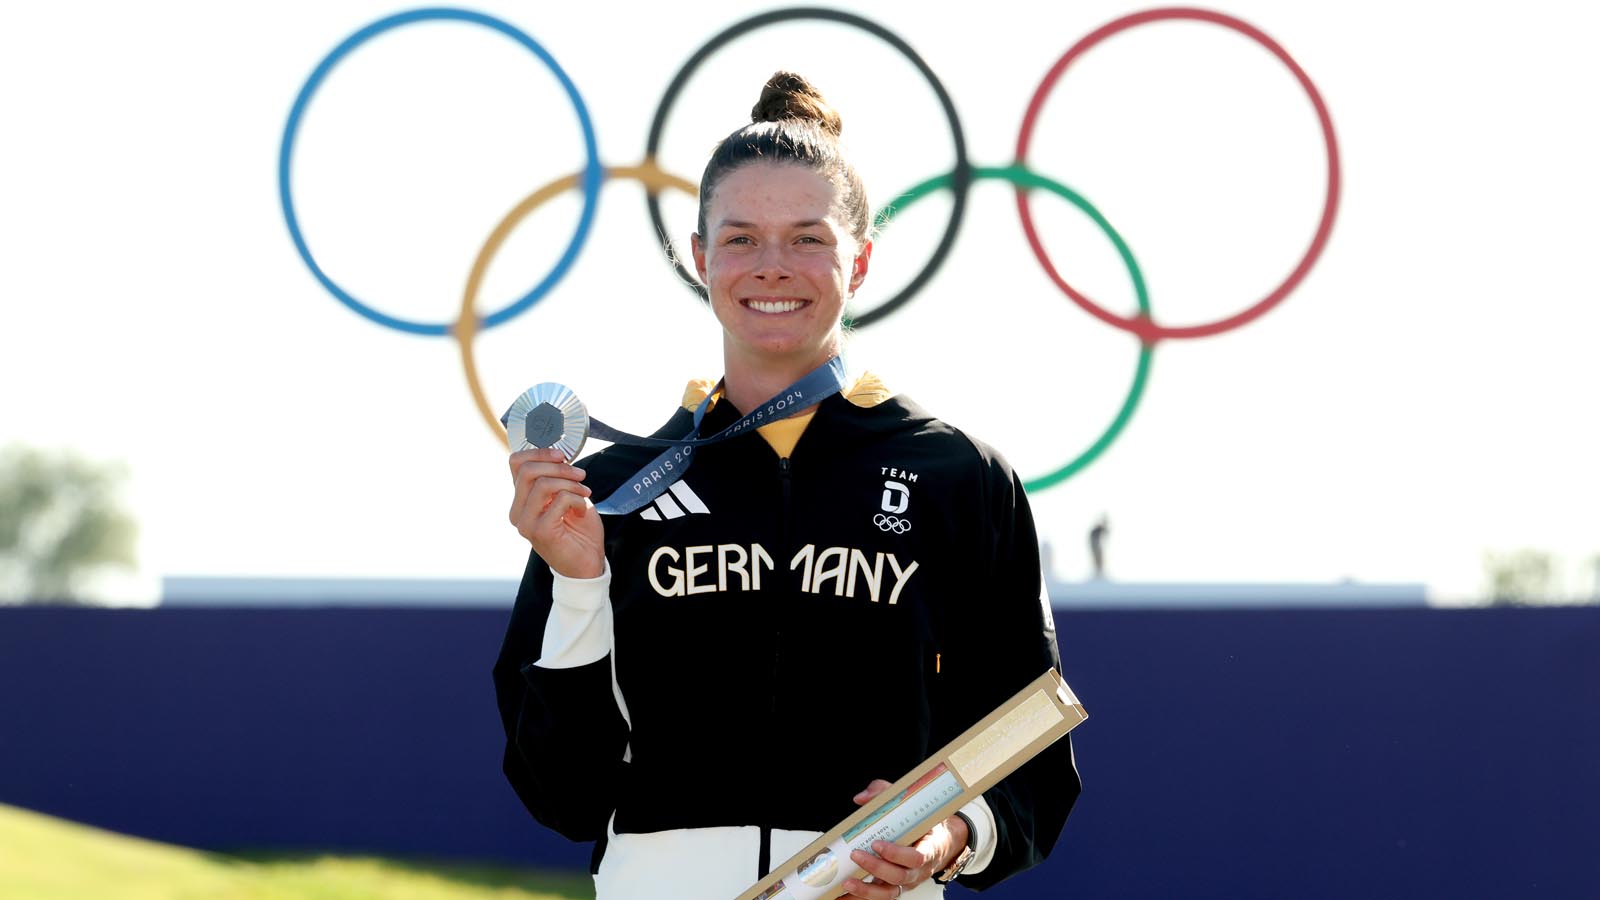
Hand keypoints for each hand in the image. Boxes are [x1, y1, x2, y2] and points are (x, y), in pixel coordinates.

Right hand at [508, 448, 604, 578]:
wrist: (587, 564)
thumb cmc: (578, 531)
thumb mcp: (567, 496)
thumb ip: (557, 478)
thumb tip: (558, 456)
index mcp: (521, 500)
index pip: (515, 463)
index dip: (539, 452)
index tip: (561, 455)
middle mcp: (518, 512)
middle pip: (527, 470)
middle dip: (559, 467)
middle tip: (580, 475)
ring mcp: (526, 523)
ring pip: (543, 484)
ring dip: (571, 484)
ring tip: (585, 494)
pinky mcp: (540, 532)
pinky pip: (560, 500)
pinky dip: (577, 500)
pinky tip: (582, 510)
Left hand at [839, 780, 968, 897]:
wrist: (940, 842)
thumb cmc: (925, 824)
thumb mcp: (912, 805)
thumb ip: (886, 794)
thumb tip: (861, 798)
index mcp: (928, 850)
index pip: (916, 857)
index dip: (896, 854)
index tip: (877, 844)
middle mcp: (918, 870)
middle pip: (899, 877)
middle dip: (876, 868)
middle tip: (856, 855)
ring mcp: (907, 882)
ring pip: (889, 893)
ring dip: (867, 890)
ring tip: (847, 882)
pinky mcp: (895, 887)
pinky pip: (880, 896)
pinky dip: (863, 896)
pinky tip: (846, 893)